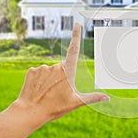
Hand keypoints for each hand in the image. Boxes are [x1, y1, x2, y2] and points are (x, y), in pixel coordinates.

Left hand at [0, 23, 108, 137]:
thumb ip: (93, 97)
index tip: (77, 24)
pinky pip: (39, 72)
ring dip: (51, 78)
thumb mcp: (76, 103)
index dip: (76, 36)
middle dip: (63, 76)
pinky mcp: (31, 71)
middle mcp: (55, 66)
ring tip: (48, 92)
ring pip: (51, 70)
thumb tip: (108, 98)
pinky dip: (40, 79)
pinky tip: (39, 89)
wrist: (29, 112)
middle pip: (63, 67)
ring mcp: (42, 68)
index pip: (73, 50)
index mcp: (67, 72)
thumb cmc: (54, 108)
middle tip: (59, 91)